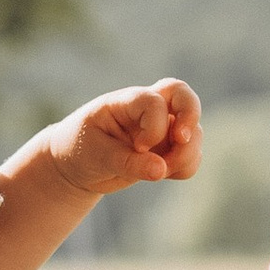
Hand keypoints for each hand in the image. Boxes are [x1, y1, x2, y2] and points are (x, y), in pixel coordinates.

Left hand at [42, 78, 201, 198]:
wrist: (75, 165)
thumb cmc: (79, 149)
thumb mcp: (96, 155)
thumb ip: (128, 162)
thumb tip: (161, 170)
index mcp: (126, 102)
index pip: (153, 102)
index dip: (155, 126)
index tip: (139, 147)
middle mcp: (148, 111)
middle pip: (184, 95)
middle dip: (191, 115)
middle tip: (182, 138)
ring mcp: (162, 129)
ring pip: (194, 132)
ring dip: (187, 154)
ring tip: (161, 171)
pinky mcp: (167, 150)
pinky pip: (191, 156)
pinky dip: (186, 167)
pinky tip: (163, 174)